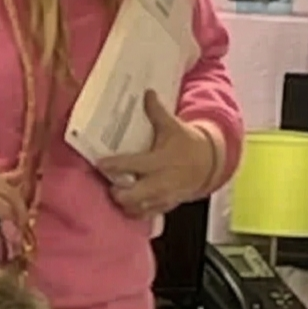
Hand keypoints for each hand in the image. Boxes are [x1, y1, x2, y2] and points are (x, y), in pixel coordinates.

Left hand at [100, 93, 223, 216]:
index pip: (133, 165)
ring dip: (124, 203)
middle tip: (109, 183)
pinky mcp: (165, 206)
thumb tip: (147, 92)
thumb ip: (157, 112)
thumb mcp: (172, 126)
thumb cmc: (186, 143)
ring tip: (117, 192)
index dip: (114, 165)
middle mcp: (161, 182)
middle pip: (132, 196)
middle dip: (117, 192)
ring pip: (137, 209)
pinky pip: (146, 215)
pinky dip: (134, 211)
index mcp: (161, 161)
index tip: (99, 163)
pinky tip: (127, 203)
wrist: (208, 163)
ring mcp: (163, 197)